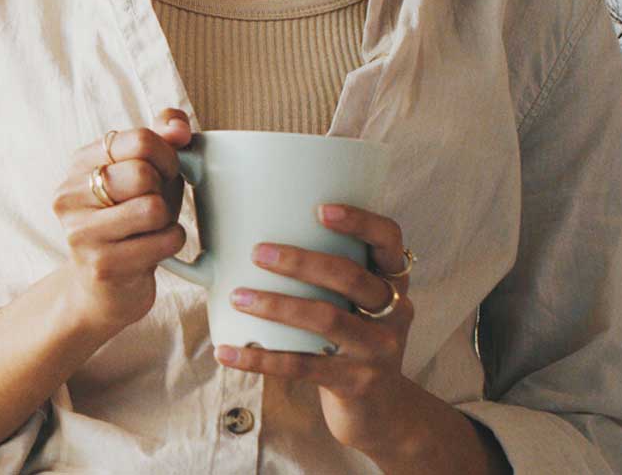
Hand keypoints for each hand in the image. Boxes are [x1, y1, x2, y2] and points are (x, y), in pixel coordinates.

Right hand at [50, 109, 192, 335]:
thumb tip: (179, 126)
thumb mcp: (147, 175)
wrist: (105, 291)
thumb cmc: (131, 224)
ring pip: (152, 208)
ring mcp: (80, 231)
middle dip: (164, 191)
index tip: (165, 171)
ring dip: (167, 220)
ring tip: (152, 229)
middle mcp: (69, 194)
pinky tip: (155, 250)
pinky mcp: (100, 265)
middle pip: (142, 173)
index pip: (138, 139)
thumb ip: (163, 138)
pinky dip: (171, 244)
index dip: (167, 155)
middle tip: (156, 205)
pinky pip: (162, 241)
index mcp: (80, 163)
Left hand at [214, 203, 423, 457]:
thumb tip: (246, 236)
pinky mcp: (357, 383)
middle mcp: (394, 311)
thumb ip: (325, 274)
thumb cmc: (350, 342)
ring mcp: (378, 349)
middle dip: (301, 261)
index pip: (387, 239)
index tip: (319, 209)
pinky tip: (227, 353)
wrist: (381, 412)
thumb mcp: (353, 305)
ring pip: (326, 318)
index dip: (359, 221)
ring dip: (276, 305)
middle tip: (257, 253)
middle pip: (350, 276)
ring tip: (237, 297)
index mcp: (391, 282)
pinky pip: (302, 366)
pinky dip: (260, 359)